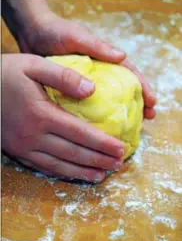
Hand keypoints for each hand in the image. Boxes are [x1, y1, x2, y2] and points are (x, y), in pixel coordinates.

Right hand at [2, 54, 124, 181]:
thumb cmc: (5, 75)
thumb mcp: (33, 65)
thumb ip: (63, 77)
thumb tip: (92, 90)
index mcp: (41, 113)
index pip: (81, 132)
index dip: (103, 143)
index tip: (121, 148)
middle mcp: (34, 135)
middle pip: (74, 152)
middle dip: (99, 159)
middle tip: (119, 164)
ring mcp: (25, 147)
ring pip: (61, 165)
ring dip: (84, 171)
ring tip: (103, 175)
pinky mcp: (18, 153)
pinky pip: (45, 168)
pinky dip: (64, 173)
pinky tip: (76, 175)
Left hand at [17, 11, 155, 118]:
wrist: (32, 36)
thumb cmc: (56, 32)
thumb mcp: (77, 37)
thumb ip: (97, 47)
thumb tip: (122, 57)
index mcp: (104, 60)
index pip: (129, 74)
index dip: (142, 87)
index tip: (152, 102)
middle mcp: (99, 74)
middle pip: (123, 90)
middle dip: (138, 103)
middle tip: (149, 118)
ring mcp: (86, 85)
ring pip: (108, 101)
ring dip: (120, 113)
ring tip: (132, 128)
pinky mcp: (72, 93)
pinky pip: (88, 107)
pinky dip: (97, 117)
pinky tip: (100, 130)